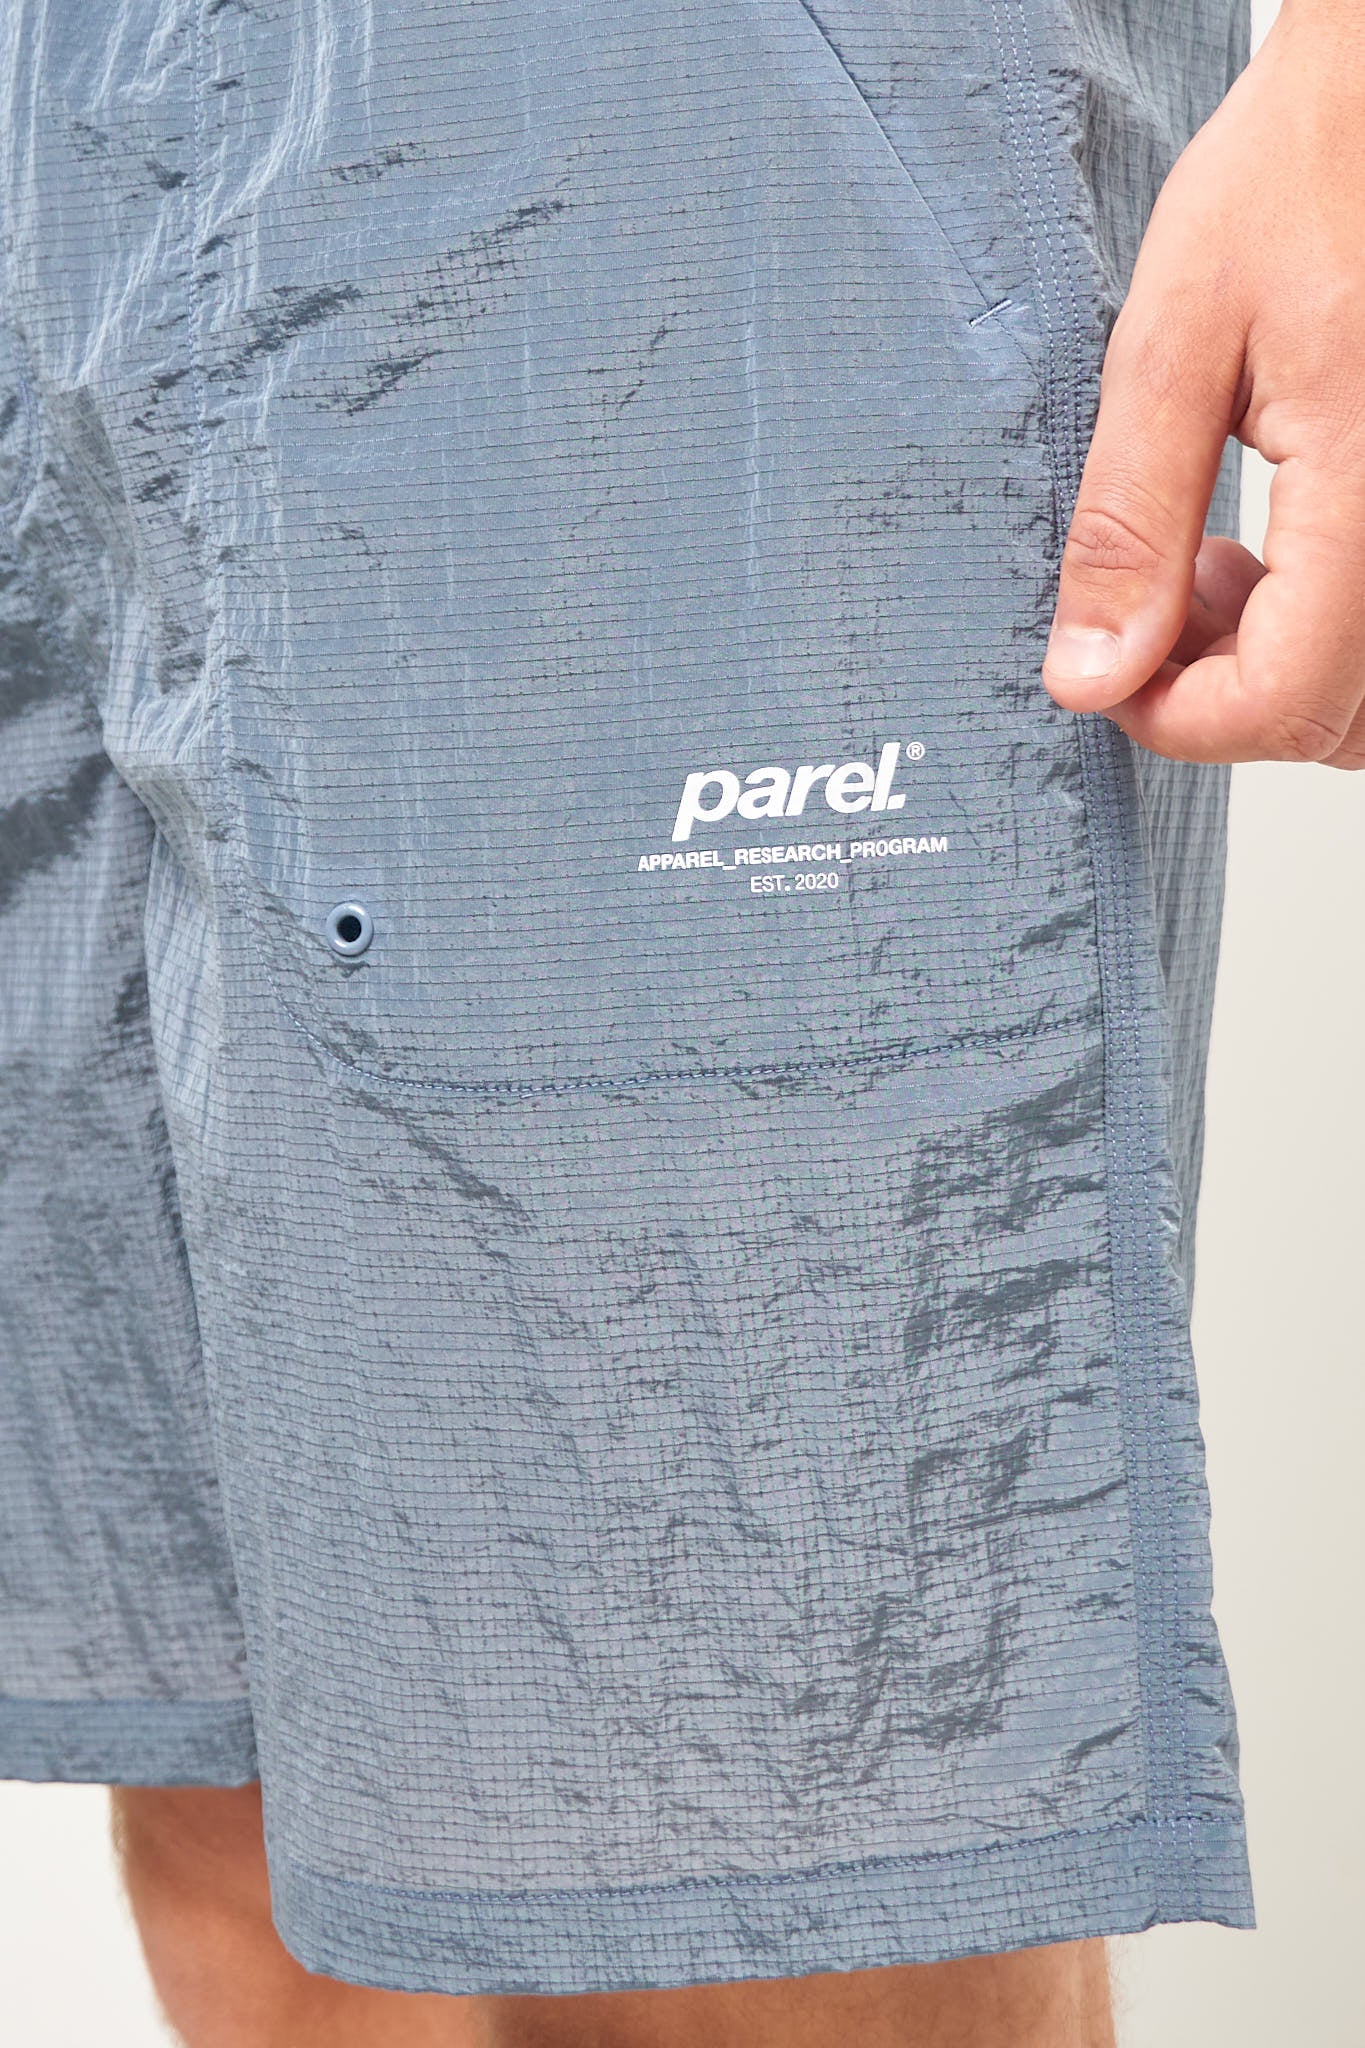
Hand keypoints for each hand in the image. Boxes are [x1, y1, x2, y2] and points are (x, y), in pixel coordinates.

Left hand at [1042, 0, 1364, 768]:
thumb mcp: (1177, 340)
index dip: (1173, 716)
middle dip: (1224, 697)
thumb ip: (1133, 523)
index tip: (1105, 665)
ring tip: (1213, 570)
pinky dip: (1328, 632)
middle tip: (1160, 602)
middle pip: (1336, 724)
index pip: (1281, 703)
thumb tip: (1091, 674)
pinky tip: (1275, 550)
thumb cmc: (1305, 170)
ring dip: (1280, 674)